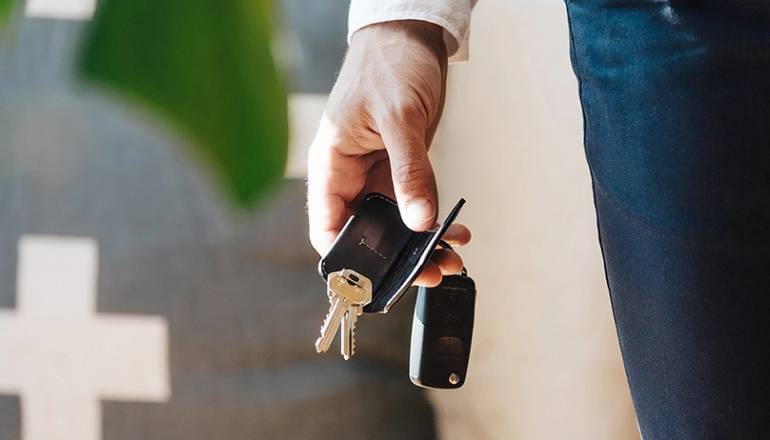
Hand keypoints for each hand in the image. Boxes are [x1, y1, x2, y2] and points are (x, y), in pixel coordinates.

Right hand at [307, 20, 470, 286]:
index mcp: (332, 165)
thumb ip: (409, 171)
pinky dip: (434, 220)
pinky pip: (415, 204)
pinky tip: (455, 231)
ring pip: (394, 225)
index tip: (377, 280)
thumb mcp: (399, 118)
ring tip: (451, 257)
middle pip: (365, 233)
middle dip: (395, 258)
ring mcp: (376, 174)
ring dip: (421, 244)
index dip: (347, 260)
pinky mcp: (400, 168)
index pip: (328, 227)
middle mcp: (351, 176)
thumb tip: (419, 221)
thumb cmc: (387, 63)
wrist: (408, 36)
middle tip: (431, 271)